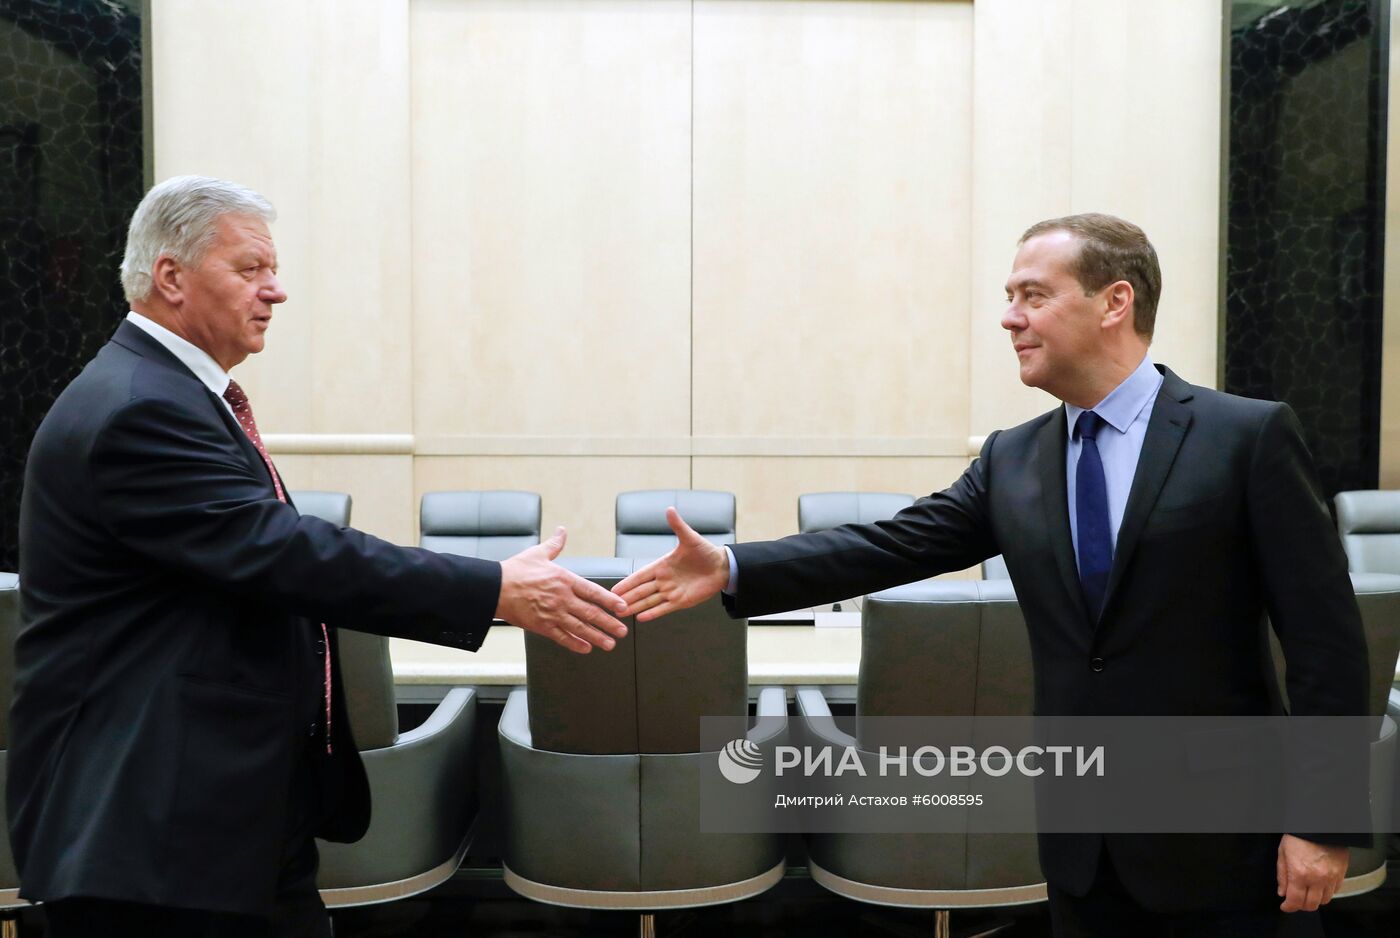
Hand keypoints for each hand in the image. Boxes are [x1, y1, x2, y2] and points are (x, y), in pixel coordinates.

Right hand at [496, 526, 628, 653]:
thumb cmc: (515, 571)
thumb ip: (554, 545)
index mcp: (564, 579)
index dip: (610, 601)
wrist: (495, 588)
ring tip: (610, 644)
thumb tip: (562, 531)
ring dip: (597, 637)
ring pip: (580, 628)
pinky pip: (562, 637)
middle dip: (609, 623)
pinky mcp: (542, 626)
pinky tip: (586, 648)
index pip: (593, 592)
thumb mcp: (538, 553)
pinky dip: (575, 644)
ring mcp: (553, 614)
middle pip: (591, 613)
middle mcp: (562, 598)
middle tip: (622, 631)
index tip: (622, 608)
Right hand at [612, 507, 728, 620]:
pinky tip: (641, 618)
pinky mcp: (681, 601)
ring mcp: (671, 591)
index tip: (614, 589)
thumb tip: (669, 509)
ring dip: (636, 607)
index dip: (628, 582)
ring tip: (622, 613)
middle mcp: (664, 580)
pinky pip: (664, 608)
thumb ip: (678, 526)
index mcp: (662, 565)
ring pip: (649, 601)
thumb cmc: (705, 551)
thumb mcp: (690, 538)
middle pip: (641, 591)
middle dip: (627, 598)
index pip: (640, 575)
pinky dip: (653, 613)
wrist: (721, 566)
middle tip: (611, 605)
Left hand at [1276, 834, 1347, 911]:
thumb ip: (1282, 875)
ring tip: (1308, 893)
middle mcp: (1317, 879)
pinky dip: (1327, 892)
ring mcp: (1331, 877)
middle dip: (1301, 906)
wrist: (1320, 825)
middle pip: (1311, 904)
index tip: (1285, 907)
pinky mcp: (1341, 874)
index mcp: (1299, 873)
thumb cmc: (1299, 836)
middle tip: (1296, 901)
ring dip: (1315, 900)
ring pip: (1324, 900)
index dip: (1289, 907)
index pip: (1295, 901)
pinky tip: (1320, 886)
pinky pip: (1335, 891)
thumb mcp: (1283, 853)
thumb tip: (1282, 892)